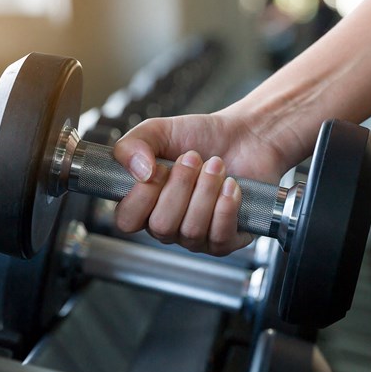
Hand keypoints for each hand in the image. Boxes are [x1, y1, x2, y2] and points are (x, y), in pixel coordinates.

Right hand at [111, 111, 290, 255]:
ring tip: (216, 165)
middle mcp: (168, 226)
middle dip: (181, 185)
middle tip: (194, 158)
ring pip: (192, 231)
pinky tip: (231, 185)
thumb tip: (140, 173)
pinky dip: (226, 206)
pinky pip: (220, 238)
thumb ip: (132, 146)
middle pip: (161, 226)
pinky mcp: (226, 240)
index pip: (127, 221)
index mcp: (145, 205)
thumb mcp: (157, 131)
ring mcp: (196, 237)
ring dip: (206, 190)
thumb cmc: (199, 137)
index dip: (143, 196)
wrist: (243, 136)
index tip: (160, 167)